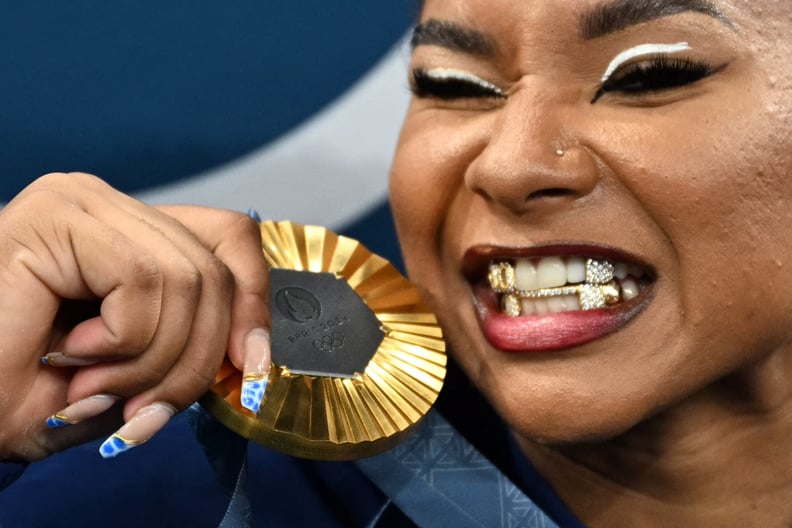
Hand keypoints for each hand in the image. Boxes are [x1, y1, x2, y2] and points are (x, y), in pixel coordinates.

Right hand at [0, 173, 269, 459]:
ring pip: (188, 279)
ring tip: (93, 384)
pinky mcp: (59, 217)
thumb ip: (187, 352)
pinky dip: (122, 340)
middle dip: (194, 361)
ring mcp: (85, 204)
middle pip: (215, 272)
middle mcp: (111, 208)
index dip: (252, 304)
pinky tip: (71, 354)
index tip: (250, 367)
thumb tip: (251, 357)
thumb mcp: (129, 378)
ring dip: (151, 360)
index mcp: (131, 235)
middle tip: (144, 410)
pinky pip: (144, 282)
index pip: (228, 241)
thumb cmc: (21, 392)